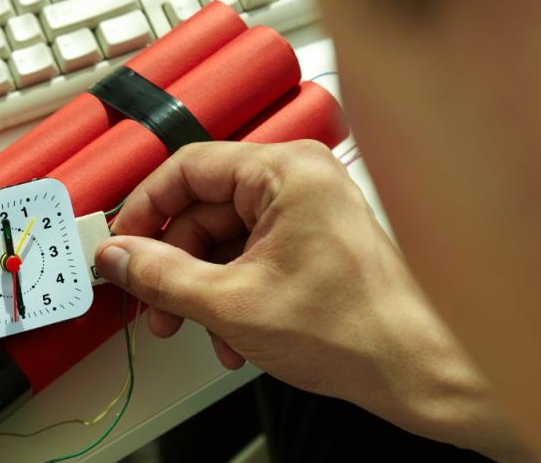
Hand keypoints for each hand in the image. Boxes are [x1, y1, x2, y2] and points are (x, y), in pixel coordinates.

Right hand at [96, 141, 524, 459]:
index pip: (187, 168)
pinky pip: (251, 256)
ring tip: (192, 328)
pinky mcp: (314, 242)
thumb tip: (118, 257)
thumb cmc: (358, 330)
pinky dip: (230, 294)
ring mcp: (309, 211)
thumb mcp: (232, 305)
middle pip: (203, 208)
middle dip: (172, 264)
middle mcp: (299, 180)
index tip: (121, 244)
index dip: (145, 210)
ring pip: (224, 239)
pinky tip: (228, 335)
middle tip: (149, 299)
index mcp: (285, 171)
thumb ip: (161, 276)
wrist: (422, 372)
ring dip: (200, 288)